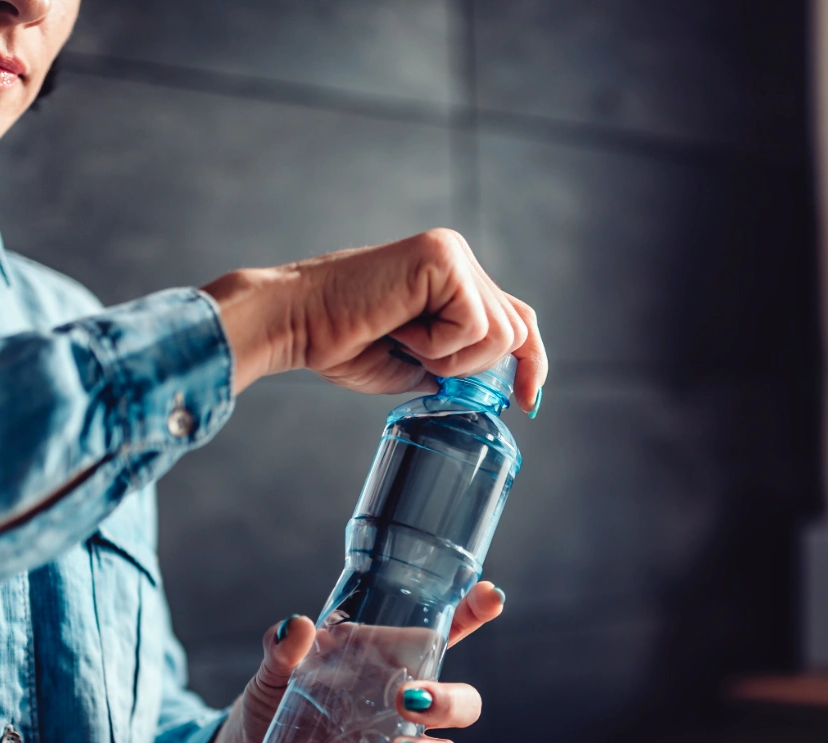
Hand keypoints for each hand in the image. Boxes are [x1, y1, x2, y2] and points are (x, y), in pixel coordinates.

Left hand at [197, 580, 506, 742]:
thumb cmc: (271, 704)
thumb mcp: (273, 674)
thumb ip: (282, 651)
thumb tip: (294, 626)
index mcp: (388, 666)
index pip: (445, 635)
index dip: (475, 613)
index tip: (491, 596)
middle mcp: (403, 711)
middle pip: (461, 704)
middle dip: (450, 702)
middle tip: (410, 700)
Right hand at [200, 229, 547, 413]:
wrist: (295, 323)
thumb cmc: (340, 342)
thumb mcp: (415, 366)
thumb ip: (456, 366)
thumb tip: (494, 387)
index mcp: (453, 280)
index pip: (517, 320)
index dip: (531, 362)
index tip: (529, 403)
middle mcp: (457, 259)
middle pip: (515, 331)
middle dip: (472, 368)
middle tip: (417, 358)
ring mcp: (452, 254)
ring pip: (500, 333)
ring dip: (451, 358)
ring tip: (404, 340)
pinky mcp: (442, 257)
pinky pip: (473, 324)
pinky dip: (437, 344)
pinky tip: (400, 327)